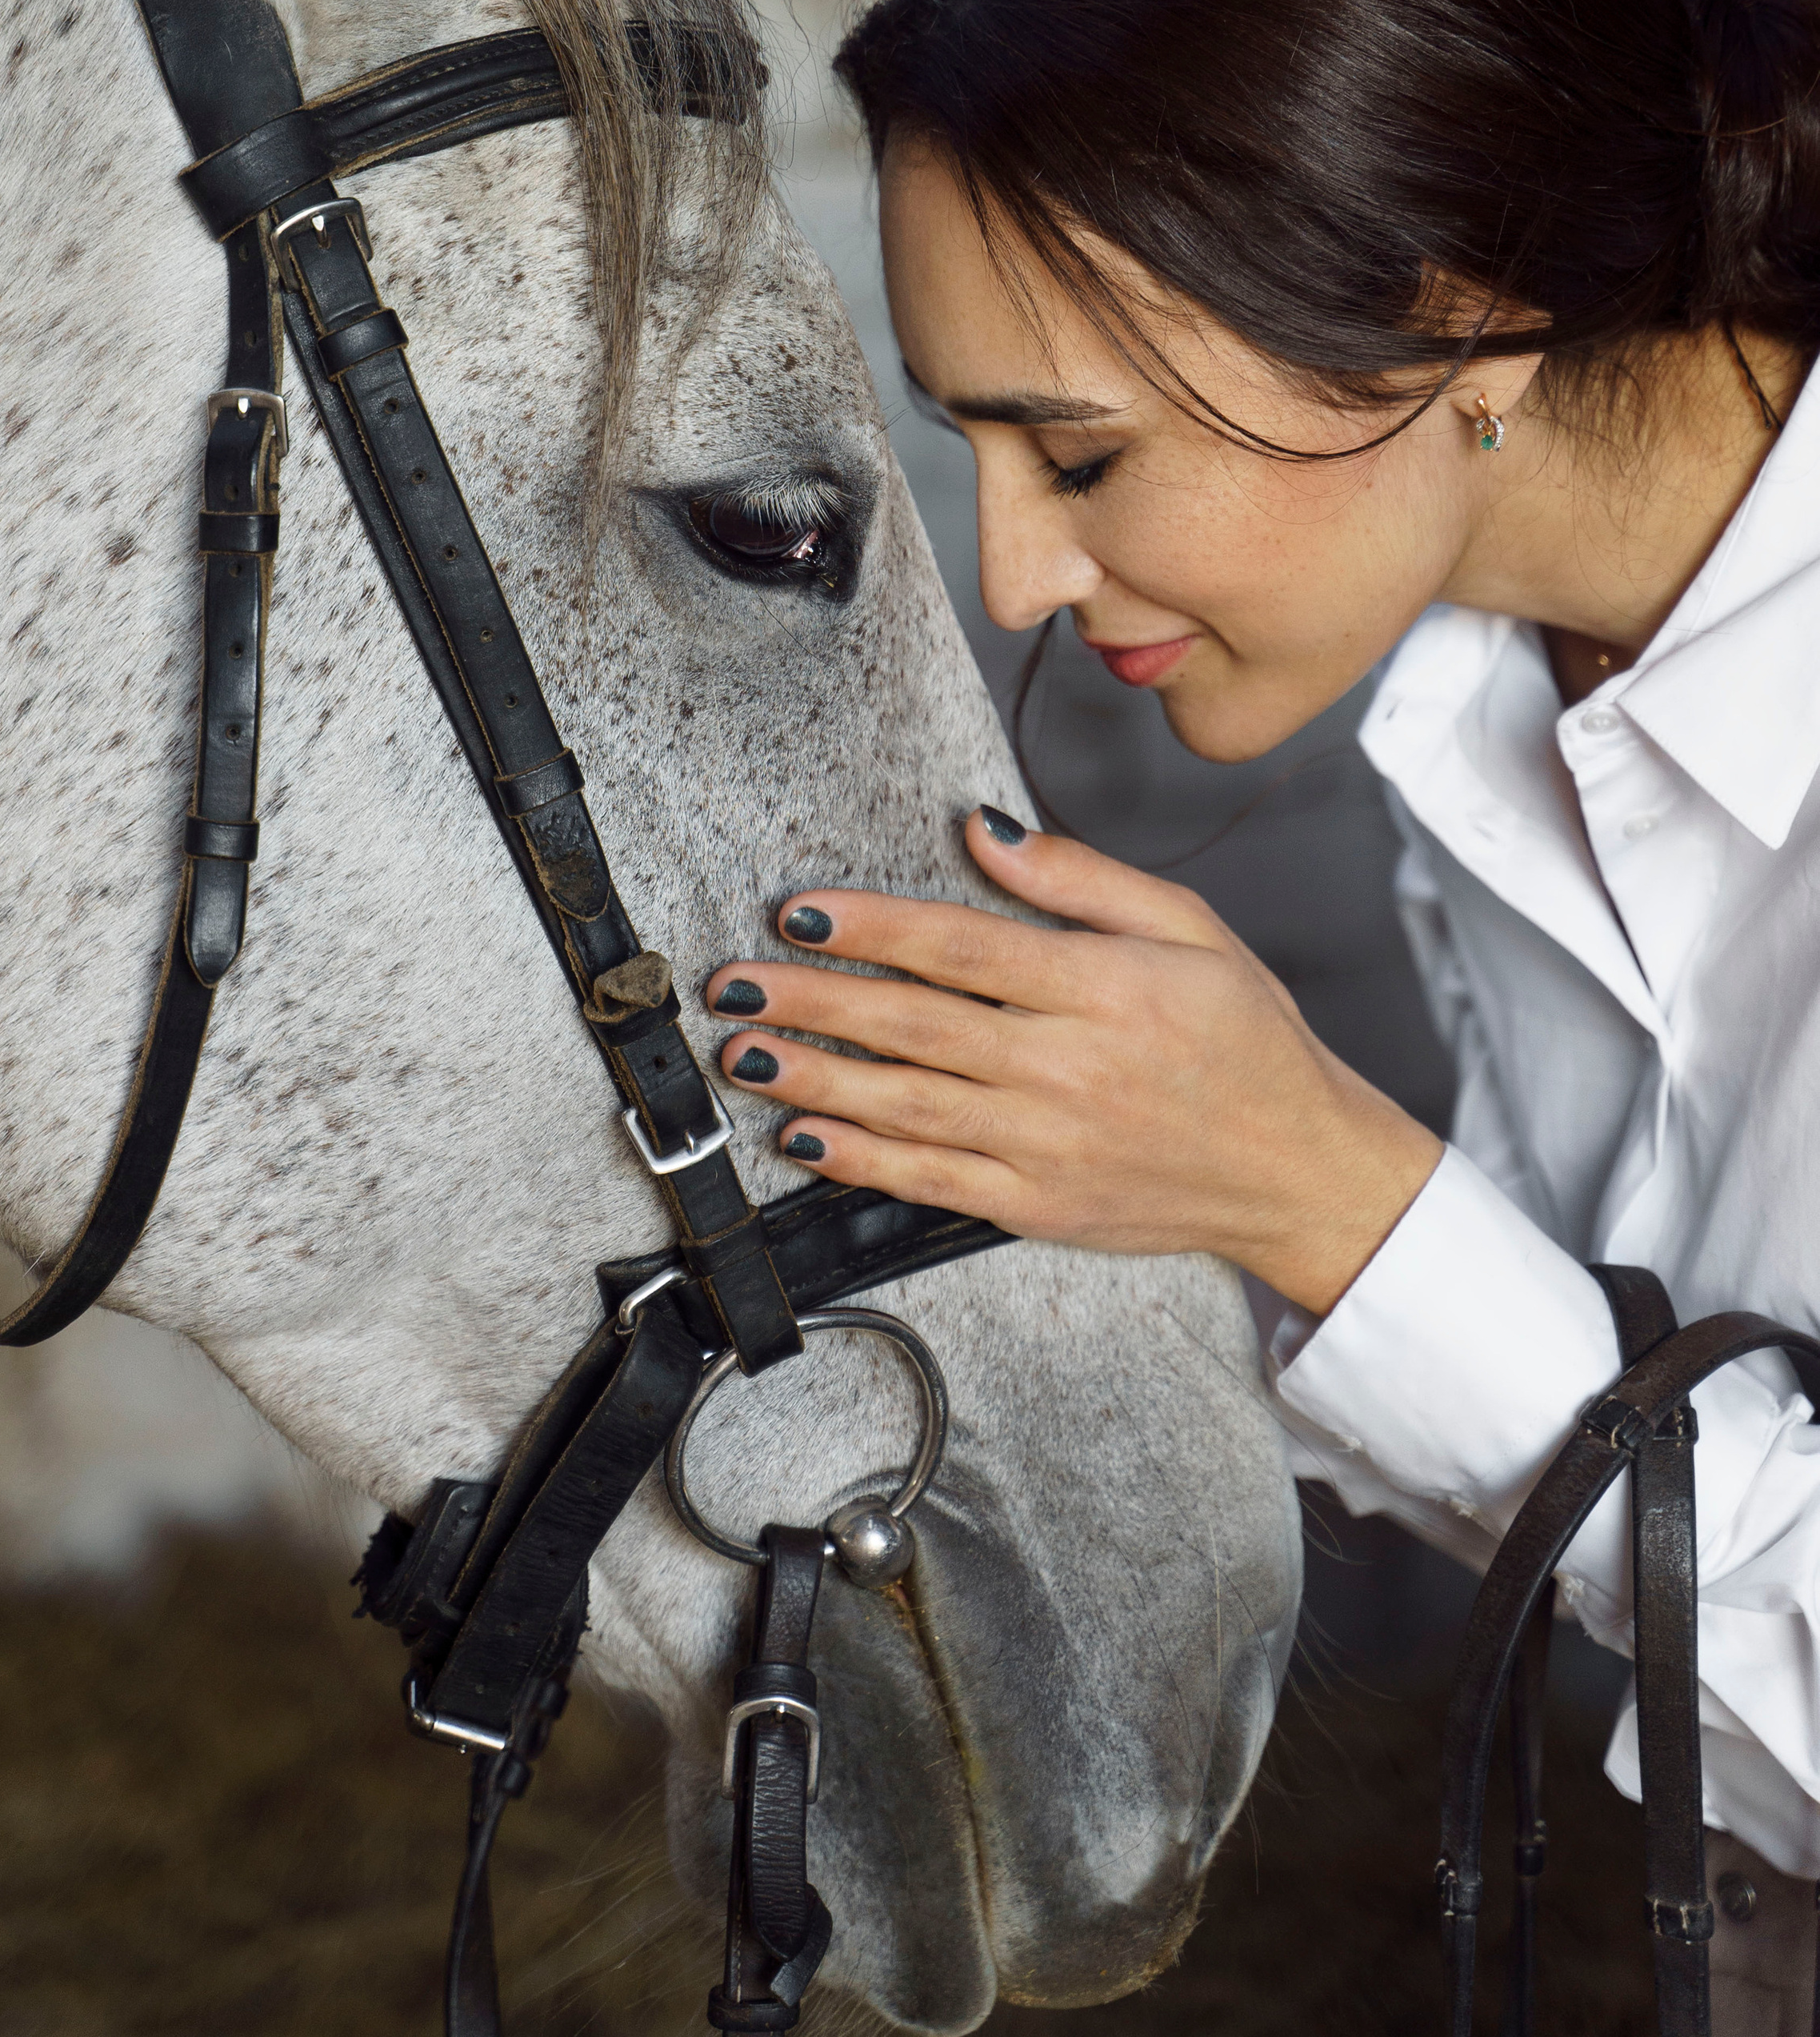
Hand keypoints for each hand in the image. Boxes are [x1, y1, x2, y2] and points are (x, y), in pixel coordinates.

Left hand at [706, 810, 1440, 1319]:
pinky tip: (805, 1139)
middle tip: (735, 984)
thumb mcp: (1188, 927)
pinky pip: (933, 1180)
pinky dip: (862, 1160)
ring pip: (907, 1106)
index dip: (869, 928)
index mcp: (1101, 987)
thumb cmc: (1248, 1042)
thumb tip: (986, 831)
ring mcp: (1049, 1144)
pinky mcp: (1040, 1205)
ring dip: (814, 1080)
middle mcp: (1067, 1066)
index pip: (959, 946)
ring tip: (744, 1056)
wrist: (1301, 1169)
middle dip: (811, 1001)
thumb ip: (1081, 878)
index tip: (798, 910)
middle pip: (914, 1025)